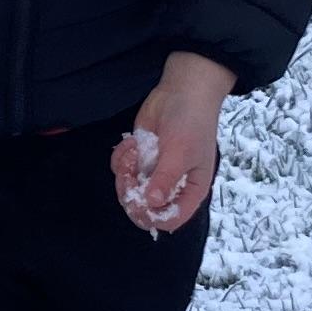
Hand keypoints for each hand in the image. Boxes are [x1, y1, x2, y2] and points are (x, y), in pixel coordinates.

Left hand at [114, 53, 230, 235]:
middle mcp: (170, 186)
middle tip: (130, 174)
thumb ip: (166, 179)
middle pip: (144, 209)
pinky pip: (121, 171)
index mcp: (189, 190)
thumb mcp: (181, 152)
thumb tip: (152, 203)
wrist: (181, 91)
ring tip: (134, 151)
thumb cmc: (191, 123)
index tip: (142, 201)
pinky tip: (133, 143)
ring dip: (125, 173)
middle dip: (132, 194)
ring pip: (128, 191)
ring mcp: (152, 174)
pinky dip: (122, 158)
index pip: (171, 219)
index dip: (153, 217)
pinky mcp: (138, 160)